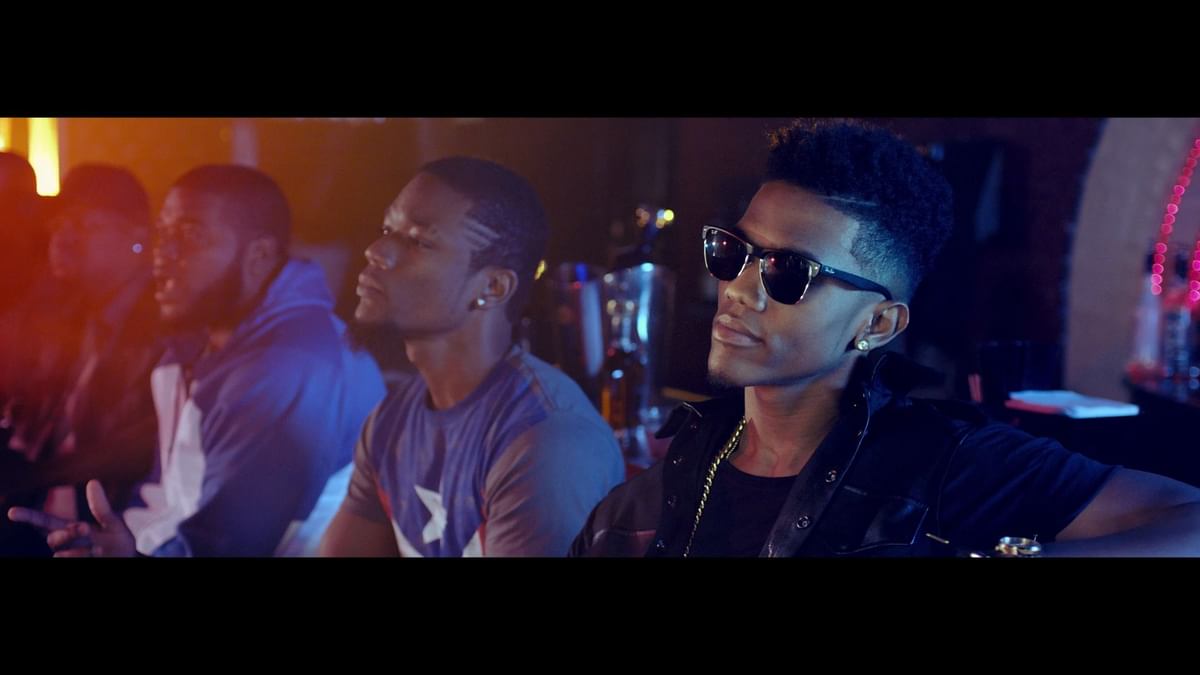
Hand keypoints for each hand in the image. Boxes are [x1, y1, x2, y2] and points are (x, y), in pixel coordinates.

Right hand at [7, 480, 136, 556]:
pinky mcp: (72, 566)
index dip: (28, 516)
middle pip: (53, 538)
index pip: (45, 522)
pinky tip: (98, 556)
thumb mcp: (113, 524)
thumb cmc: (117, 544)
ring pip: (62, 555)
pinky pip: (70, 563)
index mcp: (71, 529)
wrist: (127, 561)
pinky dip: (86, 558)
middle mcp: (65, 545)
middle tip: (85, 527)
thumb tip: (92, 482)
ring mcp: (68, 558)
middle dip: (67, 533)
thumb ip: (101, 507)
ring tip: (100, 550)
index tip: (12, 512)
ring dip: (83, 551)